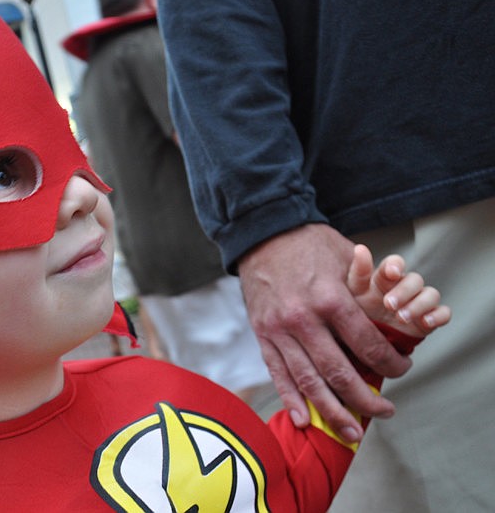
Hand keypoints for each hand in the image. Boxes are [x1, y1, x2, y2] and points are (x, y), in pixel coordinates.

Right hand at [238, 224, 411, 441]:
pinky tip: (305, 419)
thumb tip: (391, 318)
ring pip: (308, 381)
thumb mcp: (345, 257)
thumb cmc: (308, 243)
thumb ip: (366, 288)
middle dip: (366, 399)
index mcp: (329, 298)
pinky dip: (291, 398)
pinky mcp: (262, 334)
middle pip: (339, 372)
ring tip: (352, 431)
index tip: (401, 370)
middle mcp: (303, 319)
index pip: (368, 345)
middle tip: (385, 411)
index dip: (390, 364)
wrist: (262, 233)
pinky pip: (277, 373)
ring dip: (332, 411)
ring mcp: (279, 330)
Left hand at [348, 245, 450, 337]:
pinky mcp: (429, 318)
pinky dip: (438, 316)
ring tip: (401, 317)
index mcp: (386, 276)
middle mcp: (405, 286)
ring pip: (431, 294)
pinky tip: (425, 322)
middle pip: (415, 279)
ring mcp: (419, 301)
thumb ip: (358, 271)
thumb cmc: (361, 306)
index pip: (395, 263)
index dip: (396, 265)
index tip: (391, 272)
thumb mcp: (355, 290)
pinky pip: (443, 313)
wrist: (368, 334)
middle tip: (389, 304)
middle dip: (404, 291)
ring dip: (419, 305)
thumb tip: (360, 248)